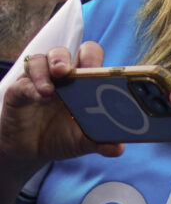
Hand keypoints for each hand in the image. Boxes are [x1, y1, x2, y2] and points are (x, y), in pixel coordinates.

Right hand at [0, 41, 122, 170]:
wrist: (31, 150)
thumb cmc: (62, 136)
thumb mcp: (83, 142)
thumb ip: (101, 142)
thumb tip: (119, 149)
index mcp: (81, 81)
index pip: (89, 56)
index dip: (93, 59)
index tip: (100, 71)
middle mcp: (59, 76)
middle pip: (63, 53)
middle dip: (66, 58)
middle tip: (67, 72)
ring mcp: (38, 81)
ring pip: (40, 60)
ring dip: (46, 69)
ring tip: (51, 89)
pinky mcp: (19, 91)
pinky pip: (24, 82)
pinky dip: (33, 87)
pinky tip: (41, 97)